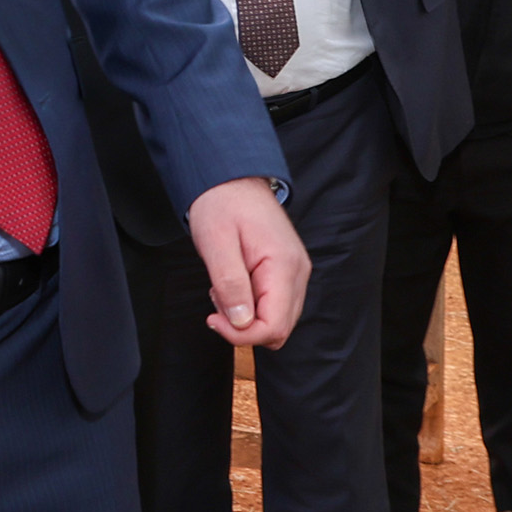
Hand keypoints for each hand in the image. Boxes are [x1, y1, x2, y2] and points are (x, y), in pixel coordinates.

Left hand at [186, 176, 309, 348]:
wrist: (231, 177)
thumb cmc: (222, 203)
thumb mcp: (216, 243)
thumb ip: (230, 285)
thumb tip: (241, 323)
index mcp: (283, 265)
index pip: (274, 326)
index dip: (242, 334)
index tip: (214, 319)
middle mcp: (297, 272)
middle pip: (280, 329)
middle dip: (244, 327)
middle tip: (218, 299)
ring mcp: (295, 272)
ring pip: (277, 320)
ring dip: (247, 316)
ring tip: (225, 286)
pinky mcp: (287, 272)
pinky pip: (274, 305)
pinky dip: (252, 305)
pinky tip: (235, 283)